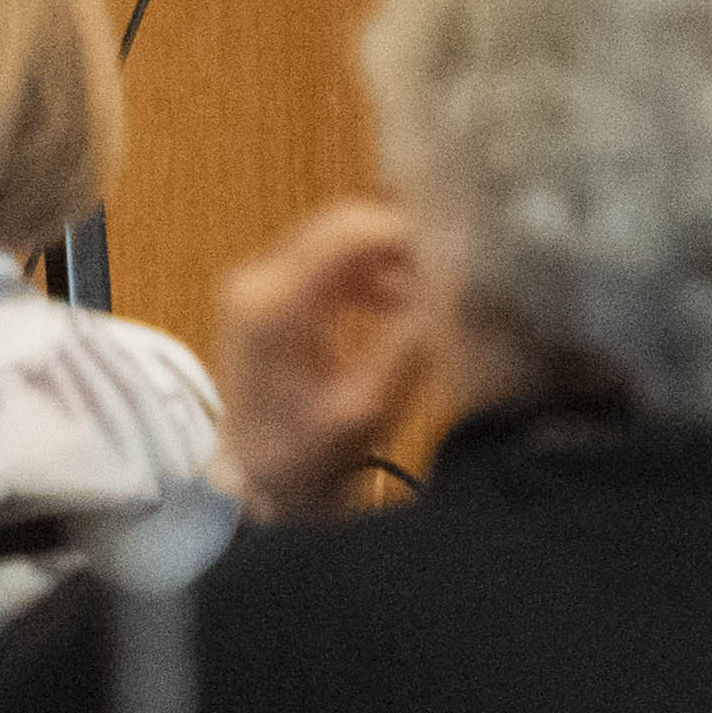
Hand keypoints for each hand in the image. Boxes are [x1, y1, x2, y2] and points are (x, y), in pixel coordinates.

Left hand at [214, 196, 441, 506]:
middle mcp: (255, 281)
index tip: (456, 255)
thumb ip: (410, 337)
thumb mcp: (370, 405)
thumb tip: (455, 279)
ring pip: (336, 241)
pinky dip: (367, 275)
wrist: (256, 485)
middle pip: (342, 227)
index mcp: (274, 305)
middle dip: (401, 245)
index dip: (409, 233)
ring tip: (428, 302)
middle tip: (449, 278)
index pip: (349, 231)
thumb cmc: (308, 458)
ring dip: (387, 261)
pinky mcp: (265, 295)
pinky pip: (326, 263)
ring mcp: (255, 285)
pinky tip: (397, 308)